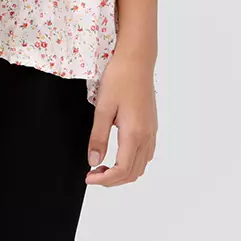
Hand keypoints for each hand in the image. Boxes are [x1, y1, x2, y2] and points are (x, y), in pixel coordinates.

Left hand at [85, 50, 157, 186]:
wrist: (137, 60)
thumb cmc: (119, 78)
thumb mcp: (103, 107)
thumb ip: (98, 137)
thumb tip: (94, 161)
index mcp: (134, 134)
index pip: (122, 170)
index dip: (104, 180)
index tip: (88, 177)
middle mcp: (146, 136)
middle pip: (133, 173)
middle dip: (112, 180)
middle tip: (93, 173)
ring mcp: (151, 131)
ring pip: (141, 165)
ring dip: (123, 172)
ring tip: (104, 165)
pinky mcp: (152, 125)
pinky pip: (145, 154)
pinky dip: (133, 162)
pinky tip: (119, 154)